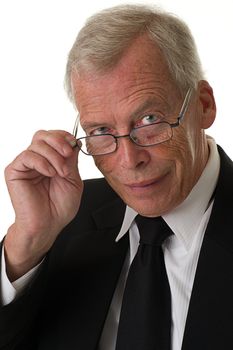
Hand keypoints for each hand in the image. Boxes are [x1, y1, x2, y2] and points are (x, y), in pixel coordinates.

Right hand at [4, 130, 82, 280]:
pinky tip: (49, 174)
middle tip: (67, 154)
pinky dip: (42, 162)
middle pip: (42, 135)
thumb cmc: (59, 207)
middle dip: (58, 141)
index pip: (53, 137)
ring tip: (61, 172)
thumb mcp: (73, 179)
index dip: (63, 136)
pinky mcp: (15, 171)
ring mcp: (25, 165)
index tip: (73, 143)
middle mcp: (37, 160)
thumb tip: (72, 142)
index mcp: (50, 160)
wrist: (48, 225)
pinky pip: (27, 156)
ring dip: (53, 156)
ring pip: (36, 144)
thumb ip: (71, 160)